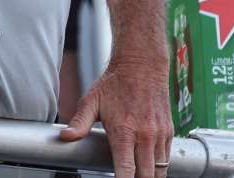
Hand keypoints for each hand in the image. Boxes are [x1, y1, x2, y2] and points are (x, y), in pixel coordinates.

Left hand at [61, 59, 172, 177]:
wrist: (141, 66)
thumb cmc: (114, 83)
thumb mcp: (91, 100)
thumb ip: (80, 122)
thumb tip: (65, 136)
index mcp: (124, 131)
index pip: (126, 168)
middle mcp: (145, 135)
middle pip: (145, 175)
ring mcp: (159, 134)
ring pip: (159, 170)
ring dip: (148, 177)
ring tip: (137, 176)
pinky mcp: (168, 132)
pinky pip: (166, 158)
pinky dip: (158, 168)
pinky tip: (148, 169)